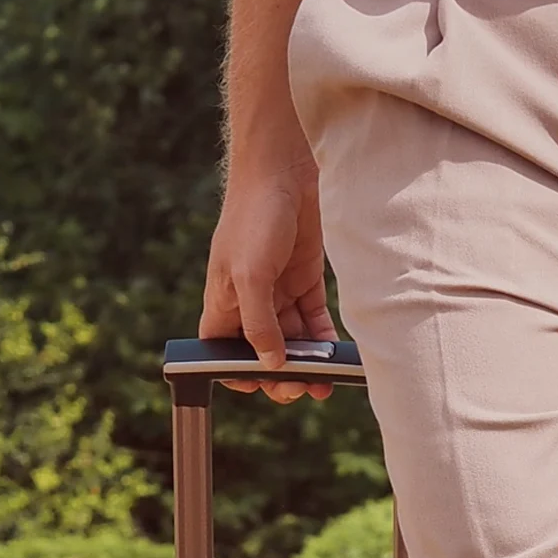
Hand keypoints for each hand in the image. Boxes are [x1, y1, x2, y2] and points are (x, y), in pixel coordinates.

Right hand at [199, 155, 337, 401]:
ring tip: (323, 380)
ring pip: (292, 341)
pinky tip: (335, 355)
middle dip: (280, 373)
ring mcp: (278, 292)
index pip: (222, 349)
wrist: (286, 170)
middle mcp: (249, 301)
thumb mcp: (249, 274)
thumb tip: (270, 363)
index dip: (235, 372)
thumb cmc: (254, 216)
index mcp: (223, 301)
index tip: (257, 386)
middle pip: (262, 351)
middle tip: (300, 388)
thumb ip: (258, 322)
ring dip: (307, 363)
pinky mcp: (305, 281)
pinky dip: (324, 341)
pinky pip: (315, 322)